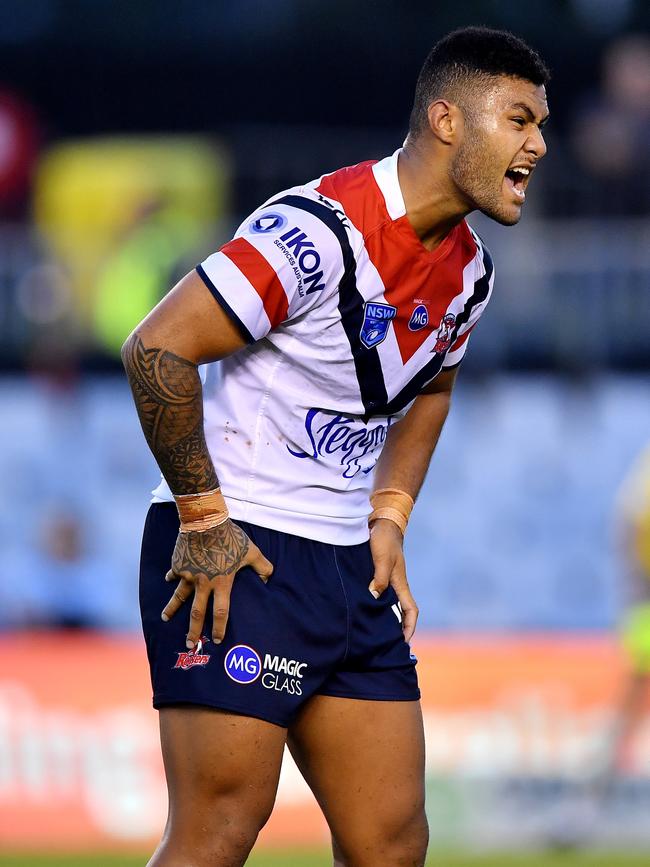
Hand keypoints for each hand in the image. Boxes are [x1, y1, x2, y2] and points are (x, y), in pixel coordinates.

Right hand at [162, 519, 272, 648]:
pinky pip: (174, 574)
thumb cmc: (230, 537)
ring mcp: (188, 574)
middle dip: (193, 631)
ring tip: (165, 618)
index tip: (218, 639)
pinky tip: (168, 580)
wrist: (205, 520)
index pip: (221, 612)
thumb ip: (262, 567)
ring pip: (178, 597)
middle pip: (197, 613)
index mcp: (222, 583)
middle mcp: (203, 583)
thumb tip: (269, 579)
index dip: (220, 627)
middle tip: (190, 645)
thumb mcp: (251, 551)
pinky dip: (171, 578)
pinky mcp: (178, 564)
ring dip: (172, 609)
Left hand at [368, 519, 418, 641]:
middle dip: (395, 629)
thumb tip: (373, 597)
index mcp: (400, 583)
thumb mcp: (382, 559)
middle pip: (399, 612)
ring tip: (369, 632)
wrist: (381, 523)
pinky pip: (376, 594)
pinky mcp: (376, 574)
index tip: (402, 642)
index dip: (409, 628)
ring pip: (386, 605)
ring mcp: (386, 580)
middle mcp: (395, 584)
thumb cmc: (384, 540)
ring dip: (381, 618)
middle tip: (384, 645)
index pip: (410, 611)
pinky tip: (359, 609)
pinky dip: (371, 604)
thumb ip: (378, 578)